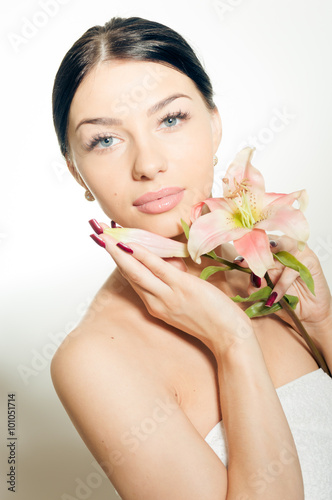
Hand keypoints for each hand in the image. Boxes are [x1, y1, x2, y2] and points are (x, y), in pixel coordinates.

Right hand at [91, 222, 254, 355]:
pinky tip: (132, 246)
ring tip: (107, 238)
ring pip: (137, 272)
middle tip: (100, 237)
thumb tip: (169, 265)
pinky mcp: (182, 288)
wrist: (230, 337)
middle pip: (130, 275)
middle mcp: (157, 303)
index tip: (113, 248)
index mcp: (157, 307)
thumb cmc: (213, 321)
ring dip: (120, 254)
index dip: (122, 263)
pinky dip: (143, 257)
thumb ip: (173, 288)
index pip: (135, 280)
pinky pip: (158, 269)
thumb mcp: (185, 306)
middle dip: (113, 255)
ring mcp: (168, 296)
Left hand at [237, 235, 331, 338]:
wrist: (307, 313)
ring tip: (261, 266)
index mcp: (269, 252)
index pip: (256, 244)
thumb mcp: (265, 293)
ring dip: (270, 252)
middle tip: (243, 261)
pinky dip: (282, 283)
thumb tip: (252, 279)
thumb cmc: (286, 298)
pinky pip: (293, 269)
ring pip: (283, 244)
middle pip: (268, 240)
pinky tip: (276, 295)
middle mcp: (283, 247)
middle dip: (254, 249)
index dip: (246, 249)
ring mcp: (297, 251)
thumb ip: (257, 285)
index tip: (237, 261)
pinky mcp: (310, 260)